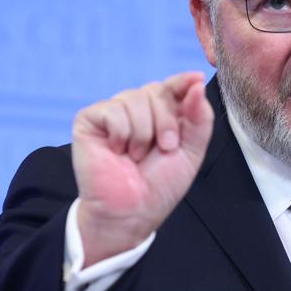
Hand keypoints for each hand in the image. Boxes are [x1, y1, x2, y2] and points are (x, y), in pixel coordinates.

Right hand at [71, 72, 213, 266]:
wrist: (132, 211)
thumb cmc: (160, 184)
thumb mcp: (192, 150)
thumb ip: (200, 118)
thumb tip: (197, 84)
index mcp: (164, 113)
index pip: (174, 85)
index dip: (183, 81)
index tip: (196, 79)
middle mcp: (139, 108)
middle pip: (158, 90)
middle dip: (166, 120)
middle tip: (165, 147)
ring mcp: (114, 112)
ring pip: (136, 97)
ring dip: (144, 131)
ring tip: (138, 155)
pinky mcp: (90, 120)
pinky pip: (113, 109)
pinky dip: (122, 132)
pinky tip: (118, 150)